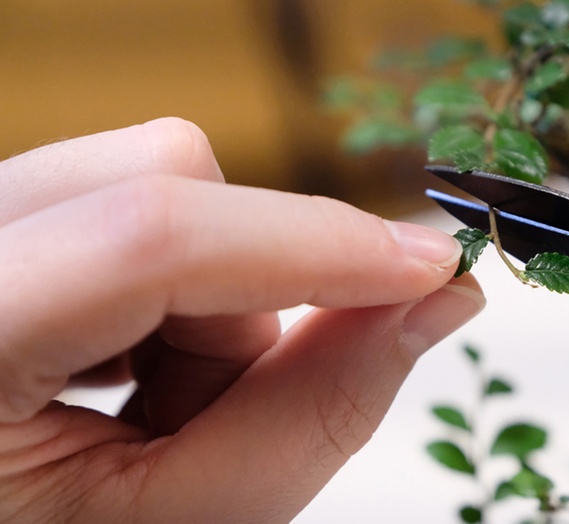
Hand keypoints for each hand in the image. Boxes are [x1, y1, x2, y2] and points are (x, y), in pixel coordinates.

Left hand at [0, 118, 484, 521]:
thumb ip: (317, 410)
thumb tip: (435, 299)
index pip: (144, 240)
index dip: (312, 244)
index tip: (430, 270)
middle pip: (153, 173)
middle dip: (248, 286)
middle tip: (218, 405)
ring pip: (144, 178)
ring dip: (202, 299)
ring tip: (152, 407)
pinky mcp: (2, 228)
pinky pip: (114, 197)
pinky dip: (161, 285)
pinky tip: (120, 372)